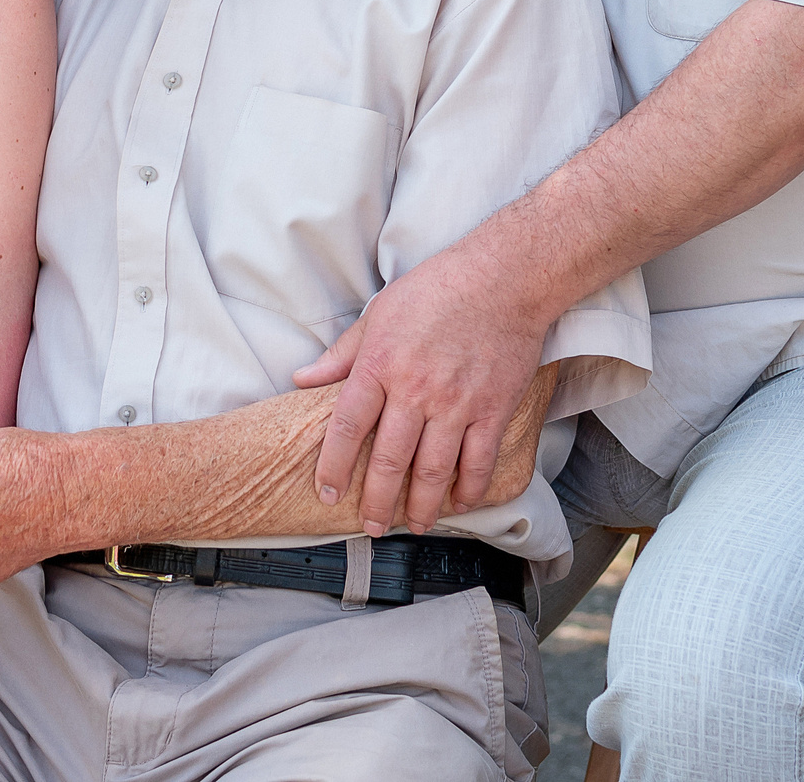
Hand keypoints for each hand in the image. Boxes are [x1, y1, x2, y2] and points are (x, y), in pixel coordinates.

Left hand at [293, 234, 551, 535]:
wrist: (502, 278)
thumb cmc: (435, 289)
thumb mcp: (378, 314)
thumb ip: (341, 354)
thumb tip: (302, 379)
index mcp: (380, 364)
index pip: (348, 427)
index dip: (334, 466)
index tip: (327, 492)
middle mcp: (415, 390)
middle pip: (390, 460)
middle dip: (377, 501)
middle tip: (370, 526)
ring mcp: (457, 403)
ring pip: (433, 470)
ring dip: (421, 506)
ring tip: (412, 525)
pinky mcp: (493, 408)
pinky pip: (479, 461)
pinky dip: (468, 489)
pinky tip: (459, 504)